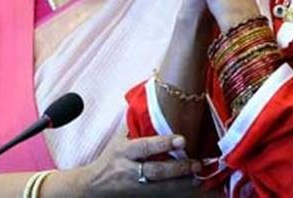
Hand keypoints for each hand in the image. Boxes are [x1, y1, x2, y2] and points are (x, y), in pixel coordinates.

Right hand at [79, 134, 200, 195]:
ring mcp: (135, 187)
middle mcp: (129, 171)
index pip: (144, 147)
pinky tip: (190, 186)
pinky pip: (160, 196)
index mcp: (124, 152)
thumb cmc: (111, 158)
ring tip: (199, 177)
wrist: (94, 185)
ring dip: (181, 183)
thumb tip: (153, 103)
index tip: (182, 139)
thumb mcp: (119, 140)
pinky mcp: (140, 197)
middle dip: (178, 168)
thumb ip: (136, 126)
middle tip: (197, 164)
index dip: (163, 143)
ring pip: (160, 188)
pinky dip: (176, 191)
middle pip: (156, 172)